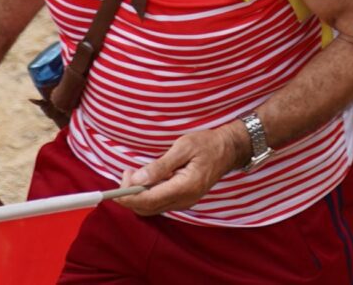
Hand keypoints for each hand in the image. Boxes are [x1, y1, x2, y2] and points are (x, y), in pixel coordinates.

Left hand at [119, 121, 247, 216]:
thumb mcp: (184, 147)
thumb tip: (136, 179)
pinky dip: (146, 195)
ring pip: (150, 209)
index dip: (128, 194)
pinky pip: (158, 204)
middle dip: (129, 195)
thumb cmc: (208, 144)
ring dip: (136, 196)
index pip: (148, 200)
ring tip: (135, 174)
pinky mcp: (183, 200)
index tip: (122, 178)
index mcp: (185, 187)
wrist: (230, 150)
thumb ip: (160, 165)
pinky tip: (147, 179)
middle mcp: (184, 200)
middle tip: (127, 172)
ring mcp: (184, 202)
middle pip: (145, 208)